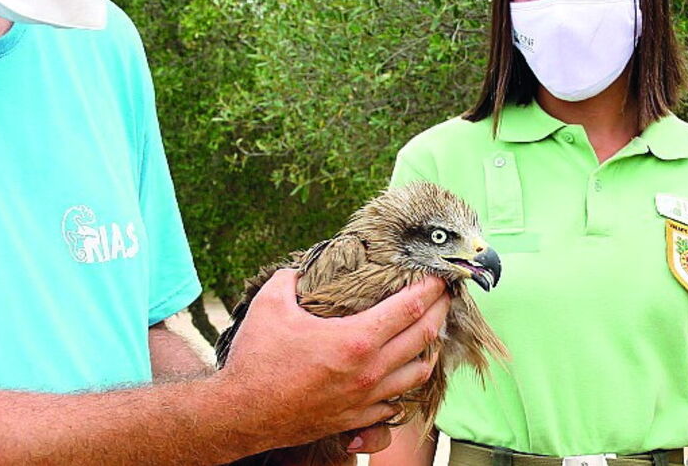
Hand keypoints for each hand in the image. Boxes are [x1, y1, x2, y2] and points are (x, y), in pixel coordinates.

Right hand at [219, 269, 448, 450]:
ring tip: (430, 332)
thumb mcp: (270, 305)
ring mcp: (366, 399)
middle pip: (424, 337)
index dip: (430, 289)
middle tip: (446, 296)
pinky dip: (406, 383)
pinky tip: (402, 371)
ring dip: (430, 349)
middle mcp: (370, 371)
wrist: (240, 415)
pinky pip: (396, 402)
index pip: (411, 308)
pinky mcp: (357, 419)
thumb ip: (290, 279)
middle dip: (441, 312)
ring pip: (418, 373)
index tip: (440, 276)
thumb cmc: (256, 361)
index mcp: (356, 339)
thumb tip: (301, 268)